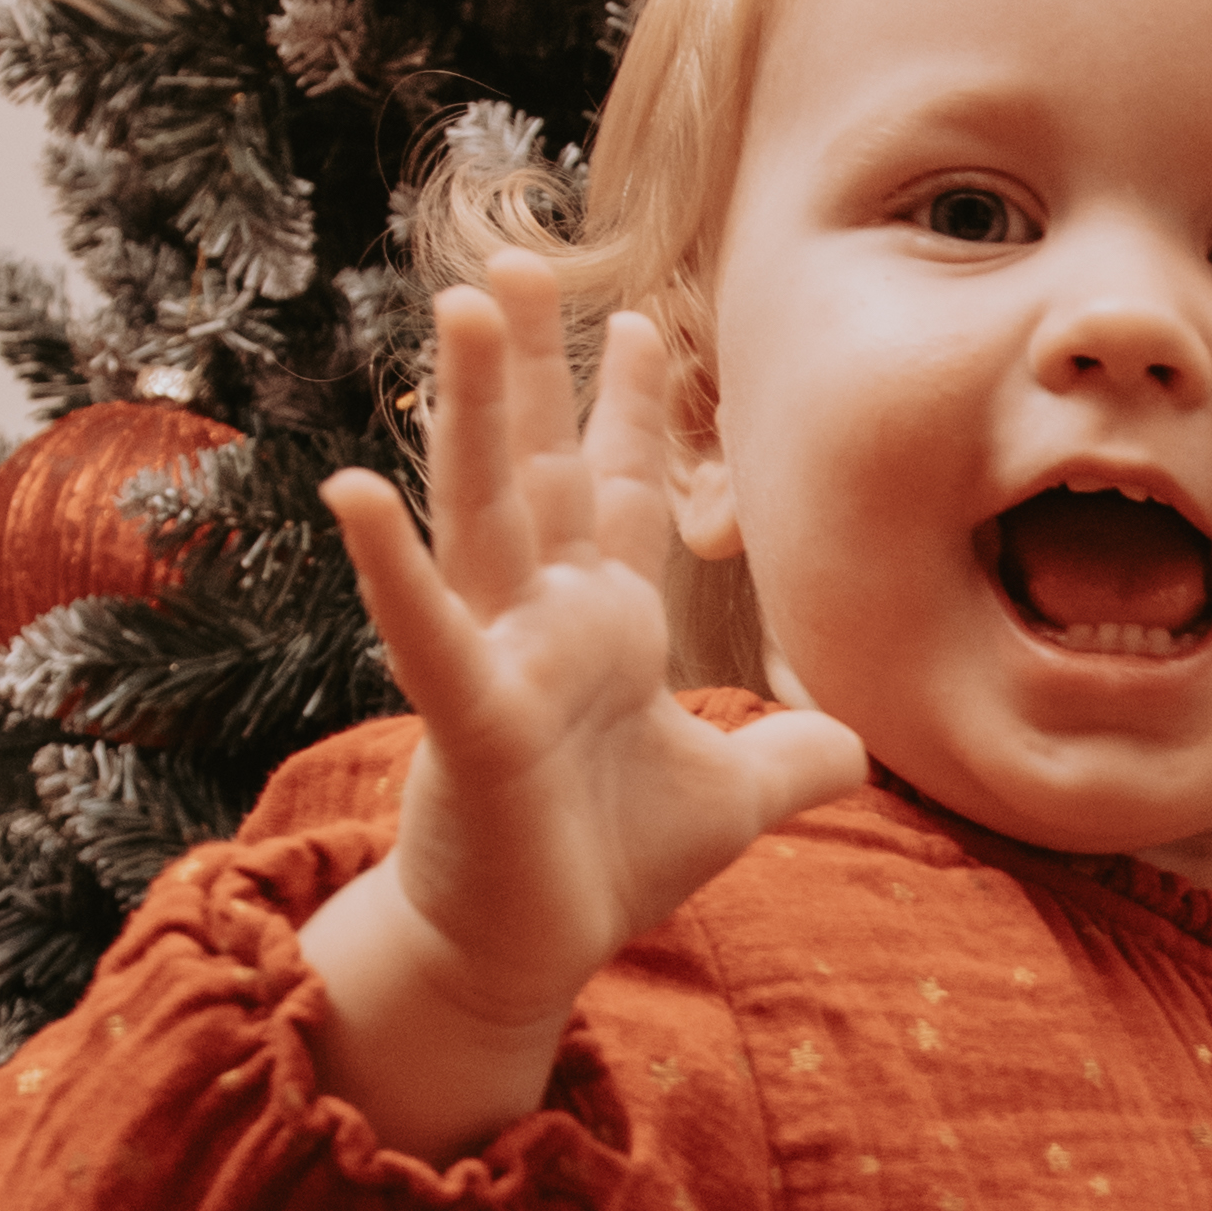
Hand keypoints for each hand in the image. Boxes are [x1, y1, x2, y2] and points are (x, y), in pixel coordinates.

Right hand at [304, 275, 863, 1156]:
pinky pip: (427, 630)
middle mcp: (543, 619)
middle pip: (540, 467)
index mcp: (603, 624)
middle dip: (532, 366)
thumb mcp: (729, 801)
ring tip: (455, 307)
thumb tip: (859, 744)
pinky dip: (390, 564)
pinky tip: (352, 487)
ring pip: (482, 512)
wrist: (526, 954)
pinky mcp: (467, 718)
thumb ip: (790, 762)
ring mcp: (497, 657)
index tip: (638, 321)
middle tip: (521, 256)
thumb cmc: (603, 866)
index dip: (632, 410)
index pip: (621, 492)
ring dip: (468, 411)